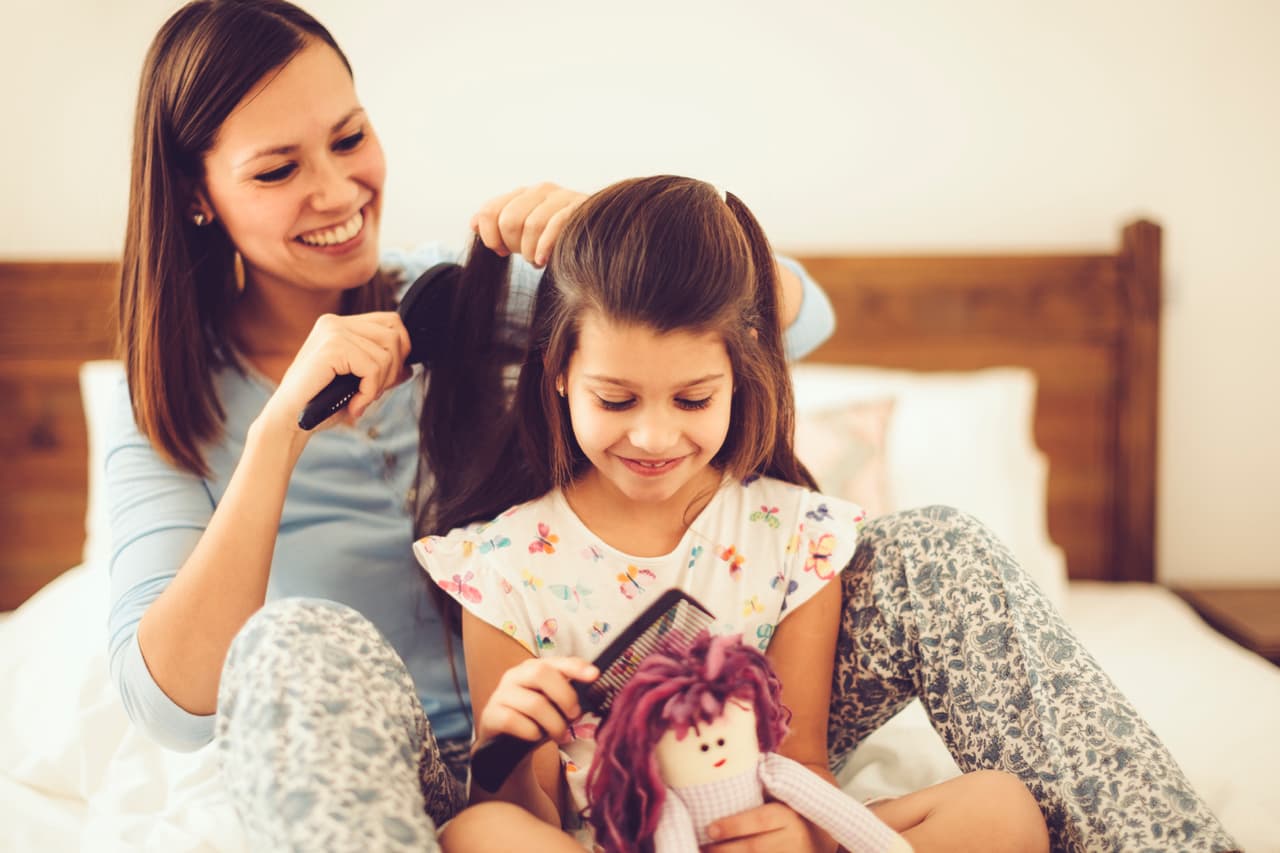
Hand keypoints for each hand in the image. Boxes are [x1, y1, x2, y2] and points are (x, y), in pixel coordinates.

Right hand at [259, 310, 411, 434]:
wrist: (289, 421)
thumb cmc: (321, 403)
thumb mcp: (358, 383)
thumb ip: (383, 370)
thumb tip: (410, 366)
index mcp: (340, 325)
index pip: (391, 322)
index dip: (401, 350)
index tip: (388, 378)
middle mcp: (335, 322)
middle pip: (394, 336)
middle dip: (392, 370)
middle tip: (371, 394)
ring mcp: (332, 331)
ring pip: (386, 354)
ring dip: (379, 385)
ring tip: (359, 400)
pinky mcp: (331, 347)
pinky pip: (373, 368)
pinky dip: (369, 392)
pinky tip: (354, 405)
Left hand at [470, 182, 586, 266]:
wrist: (597, 237)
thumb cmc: (555, 238)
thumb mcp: (523, 231)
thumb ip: (498, 224)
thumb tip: (473, 223)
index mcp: (523, 194)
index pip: (489, 211)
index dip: (489, 236)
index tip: (500, 250)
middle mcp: (541, 190)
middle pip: (509, 220)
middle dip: (512, 244)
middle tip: (523, 255)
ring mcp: (562, 198)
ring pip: (531, 225)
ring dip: (531, 251)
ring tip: (537, 260)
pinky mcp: (580, 210)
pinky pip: (555, 226)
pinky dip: (545, 247)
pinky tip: (544, 261)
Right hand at [476, 657, 598, 746]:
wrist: (505, 746)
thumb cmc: (534, 720)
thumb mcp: (553, 705)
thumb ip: (569, 695)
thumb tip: (595, 690)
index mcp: (533, 669)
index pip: (556, 661)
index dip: (575, 666)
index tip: (594, 675)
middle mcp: (515, 676)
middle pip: (541, 673)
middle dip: (564, 696)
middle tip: (573, 715)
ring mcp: (501, 694)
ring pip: (533, 703)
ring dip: (553, 723)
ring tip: (558, 734)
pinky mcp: (490, 715)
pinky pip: (513, 720)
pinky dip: (531, 732)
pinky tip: (535, 737)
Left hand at [703, 802, 828, 852]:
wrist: (814, 839)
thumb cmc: (784, 815)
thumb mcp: (778, 801)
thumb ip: (758, 794)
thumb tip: (722, 781)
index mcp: (788, 816)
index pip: (760, 820)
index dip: (734, 826)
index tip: (710, 829)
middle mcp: (793, 840)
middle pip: (755, 848)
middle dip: (726, 850)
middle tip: (704, 847)